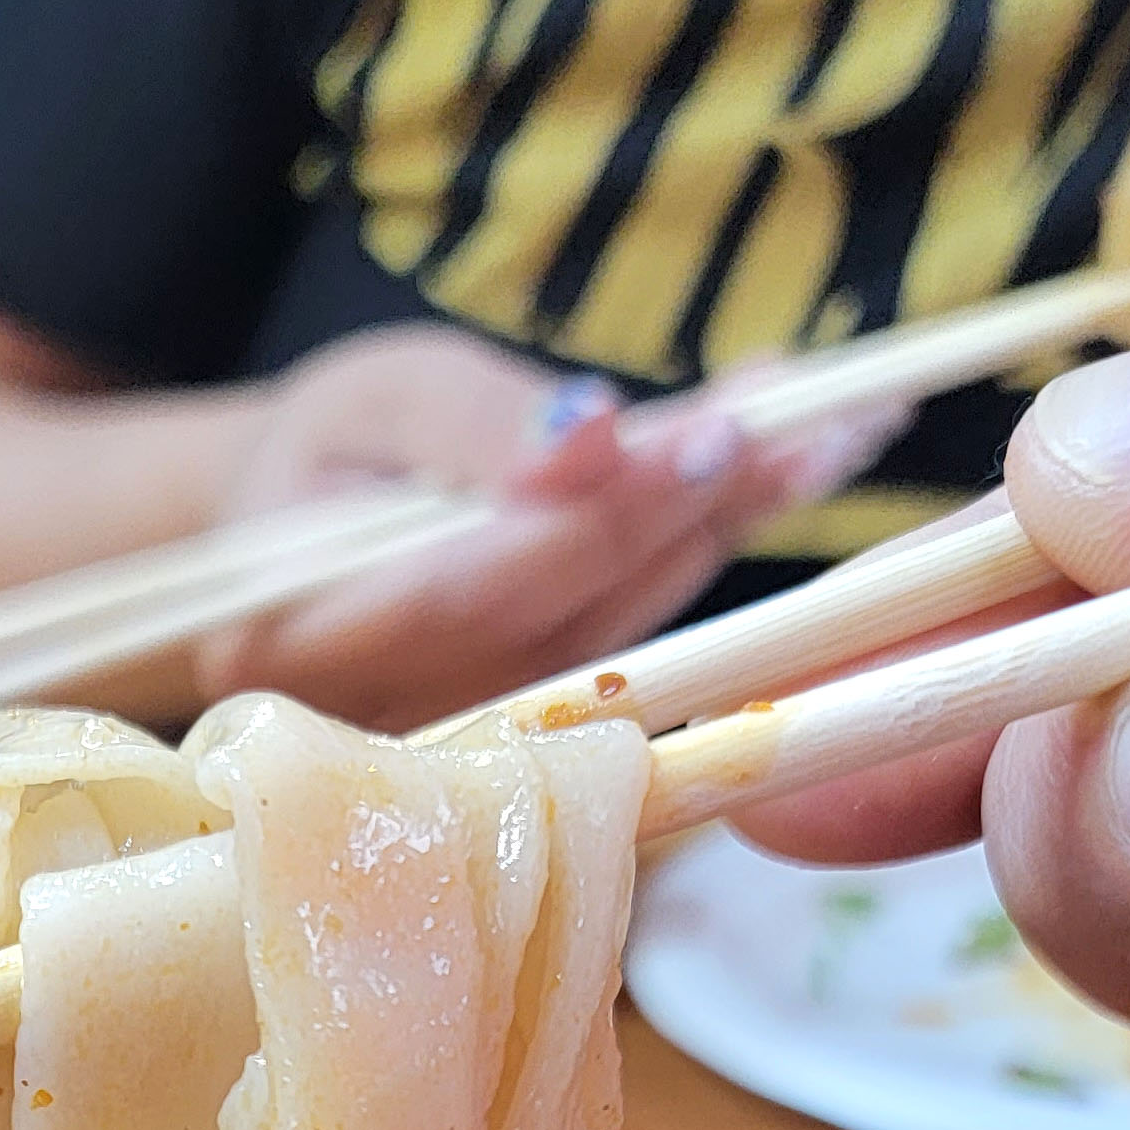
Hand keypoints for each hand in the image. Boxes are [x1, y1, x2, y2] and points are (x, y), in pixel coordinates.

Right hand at [194, 322, 897, 735]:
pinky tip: (791, 467)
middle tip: (820, 414)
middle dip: (697, 503)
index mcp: (311, 630)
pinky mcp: (535, 728)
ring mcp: (473, 733)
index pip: (471, 583)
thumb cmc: (324, 455)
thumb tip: (591, 436)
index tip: (703, 438)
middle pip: (569, 608)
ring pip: (623, 623)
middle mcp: (396, 707)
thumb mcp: (380, 397)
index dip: (590, 518)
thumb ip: (476, 424)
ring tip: (841, 423)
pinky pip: (640, 629)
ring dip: (732, 522)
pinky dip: (712, 544)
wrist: (288, 553)